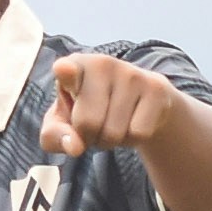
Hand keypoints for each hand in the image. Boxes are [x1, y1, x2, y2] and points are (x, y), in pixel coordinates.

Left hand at [39, 51, 185, 157]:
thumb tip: (75, 147)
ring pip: (114, 133)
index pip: (66, 69)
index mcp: (73, 66)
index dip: (65, 72)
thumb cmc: (90, 111)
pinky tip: (132, 122)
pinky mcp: (156, 87)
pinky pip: (138, 133)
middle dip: (90, 138)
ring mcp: (132, 73)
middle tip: (95, 126)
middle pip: (88, 124)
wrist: (138, 103)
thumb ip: (55, 136)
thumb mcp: (63, 123)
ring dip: (112, 140)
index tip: (64, 70)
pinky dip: (133, 139)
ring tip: (114, 122)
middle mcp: (102, 63)